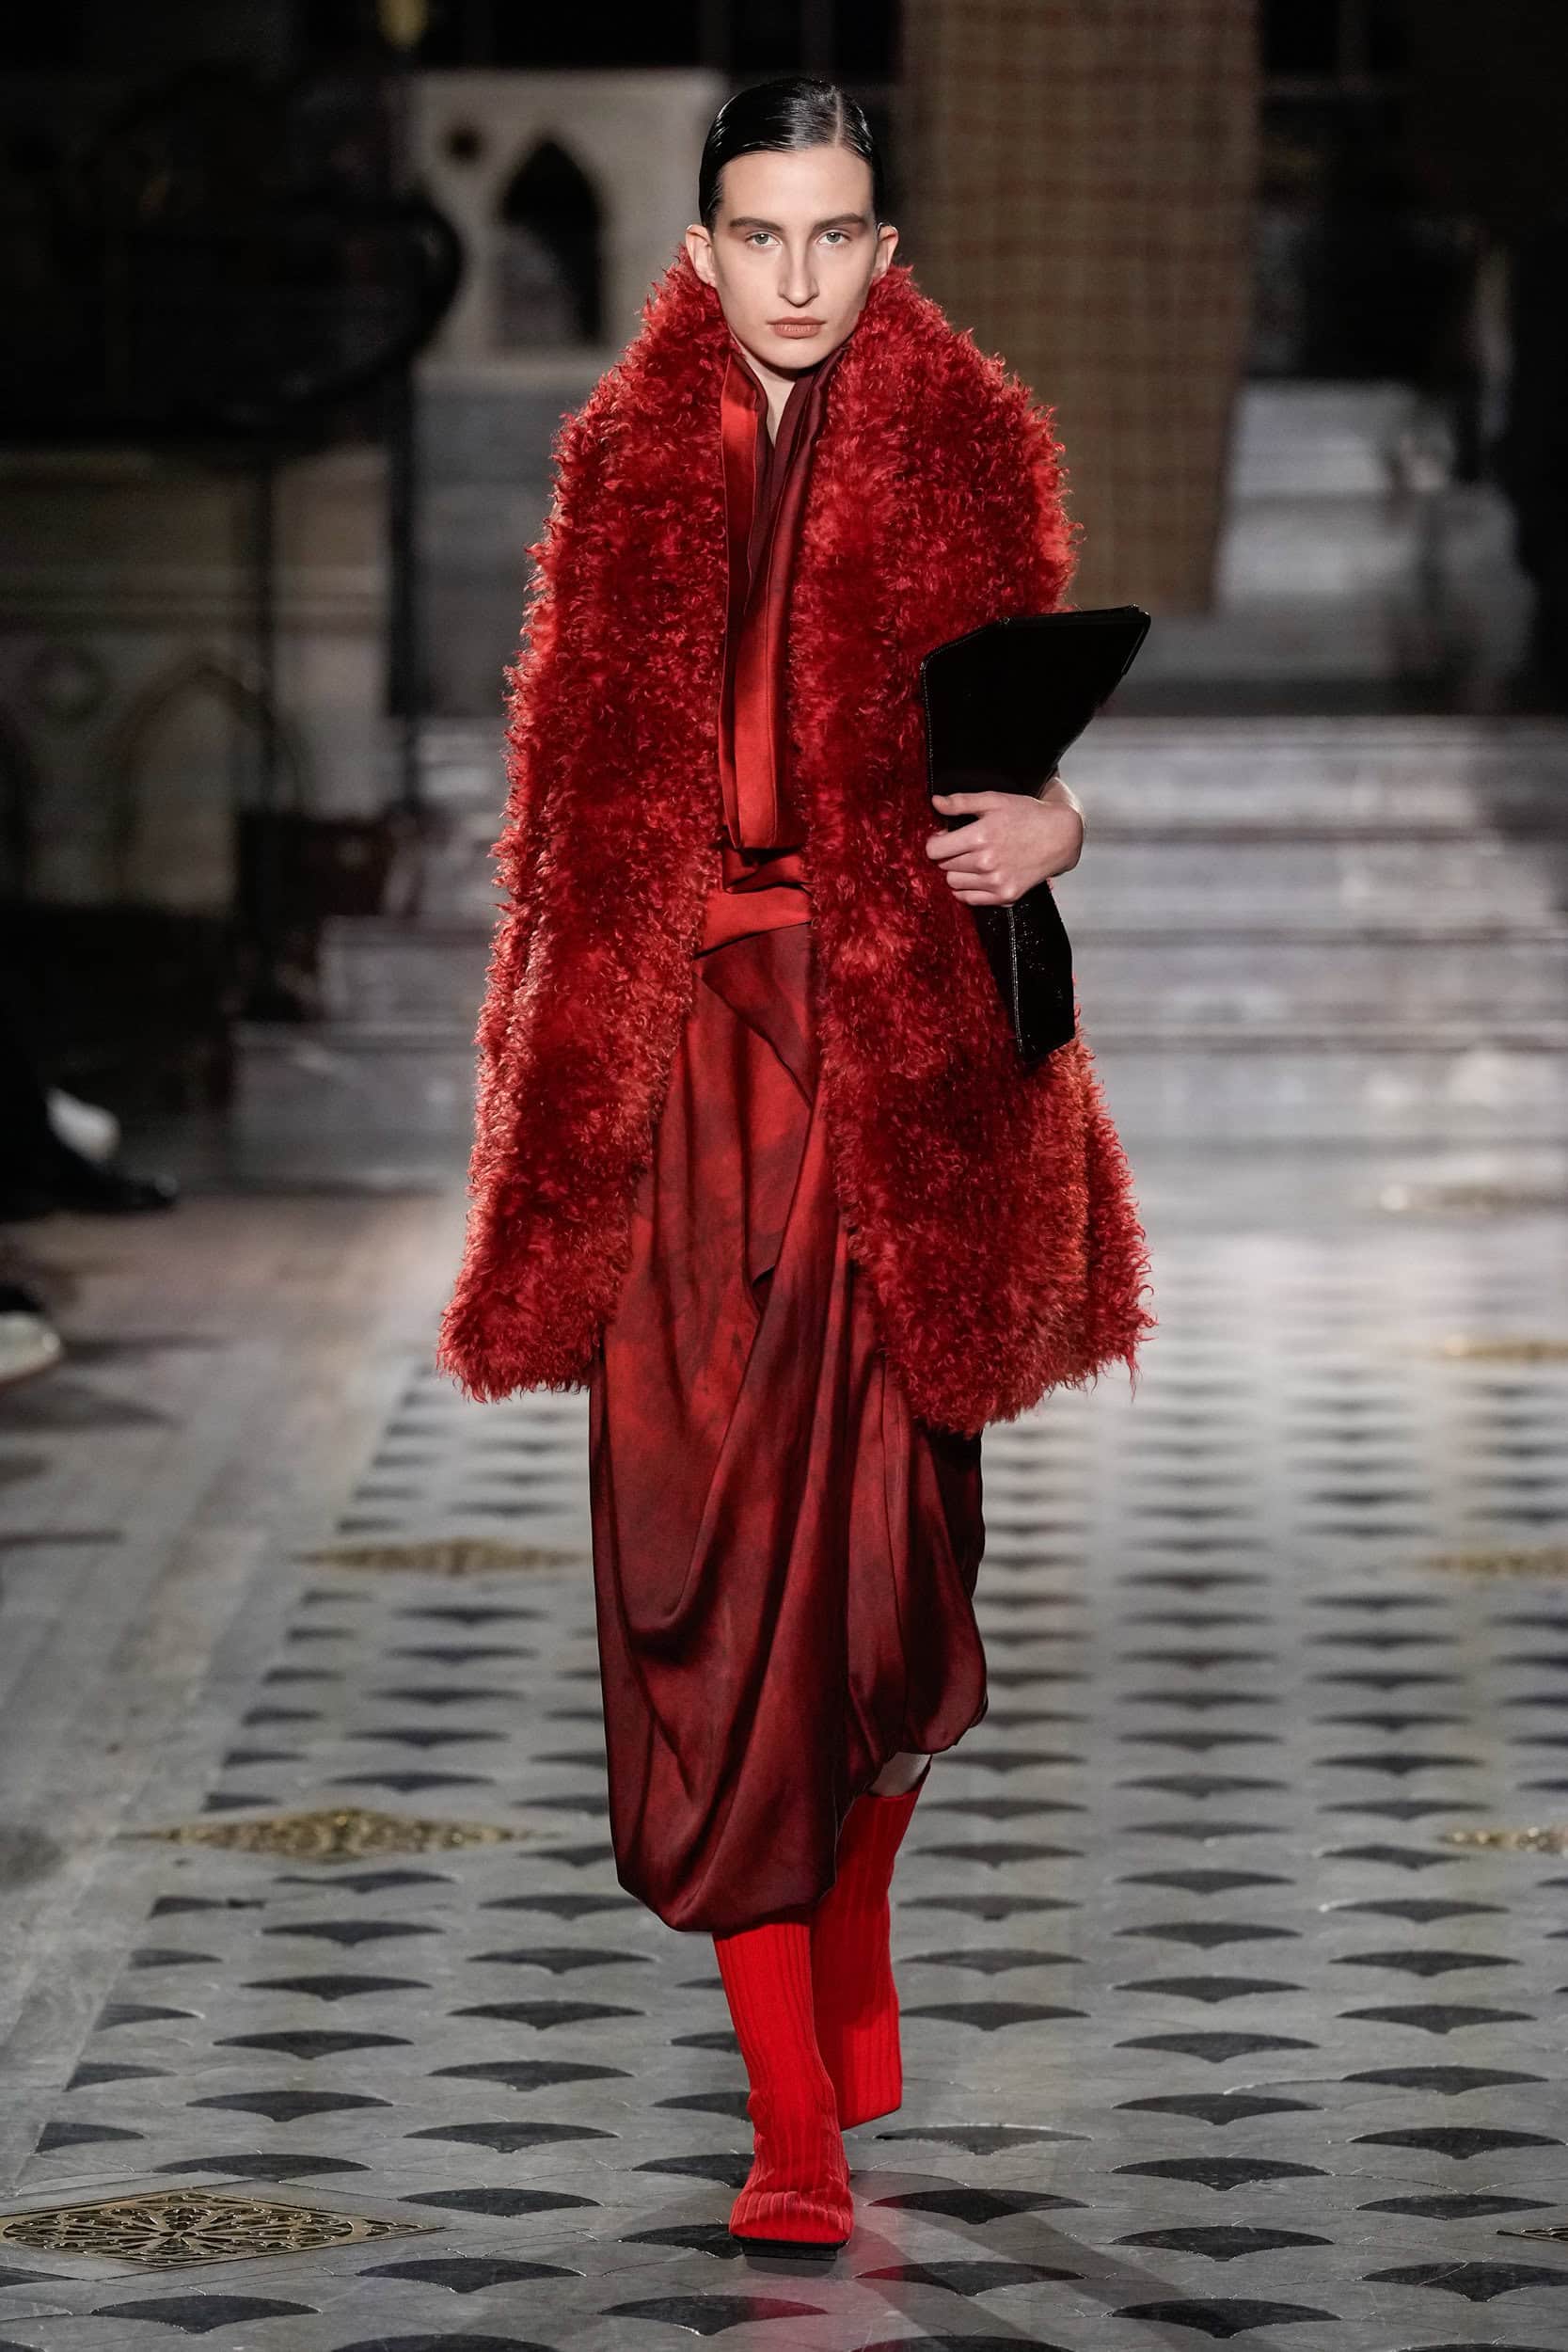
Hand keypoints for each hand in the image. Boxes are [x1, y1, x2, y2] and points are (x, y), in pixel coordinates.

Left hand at [925, 773, 1084, 905]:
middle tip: (963, 846)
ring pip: (953, 884)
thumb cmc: (1026, 814)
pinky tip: (979, 876)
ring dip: (958, 872)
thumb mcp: (994, 800)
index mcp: (981, 836)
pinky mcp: (1006, 896)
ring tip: (972, 860)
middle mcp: (986, 862)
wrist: (1060, 836)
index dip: (936, 842)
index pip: (935, 850)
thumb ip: (961, 802)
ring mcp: (996, 882)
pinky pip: (970, 900)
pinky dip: (968, 889)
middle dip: (949, 855)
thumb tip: (934, 802)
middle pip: (944, 866)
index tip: (944, 838)